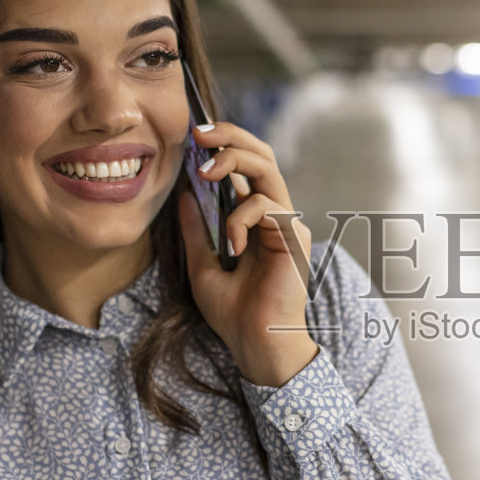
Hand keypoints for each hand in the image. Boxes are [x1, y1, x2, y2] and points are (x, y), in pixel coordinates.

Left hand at [176, 121, 318, 386]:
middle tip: (198, 134)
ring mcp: (288, 225)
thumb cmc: (234, 314)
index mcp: (256, 221)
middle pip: (262, 155)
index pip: (246, 167)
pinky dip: (241, 219)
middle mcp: (276, 217)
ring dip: (232, 161)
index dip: (222, 146)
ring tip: (204, 171)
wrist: (255, 344)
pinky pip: (267, 206)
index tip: (191, 140)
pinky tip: (232, 247)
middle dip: (230, 137)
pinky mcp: (295, 238)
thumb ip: (196, 231)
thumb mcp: (201, 265)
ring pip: (267, 170)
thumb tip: (184, 195)